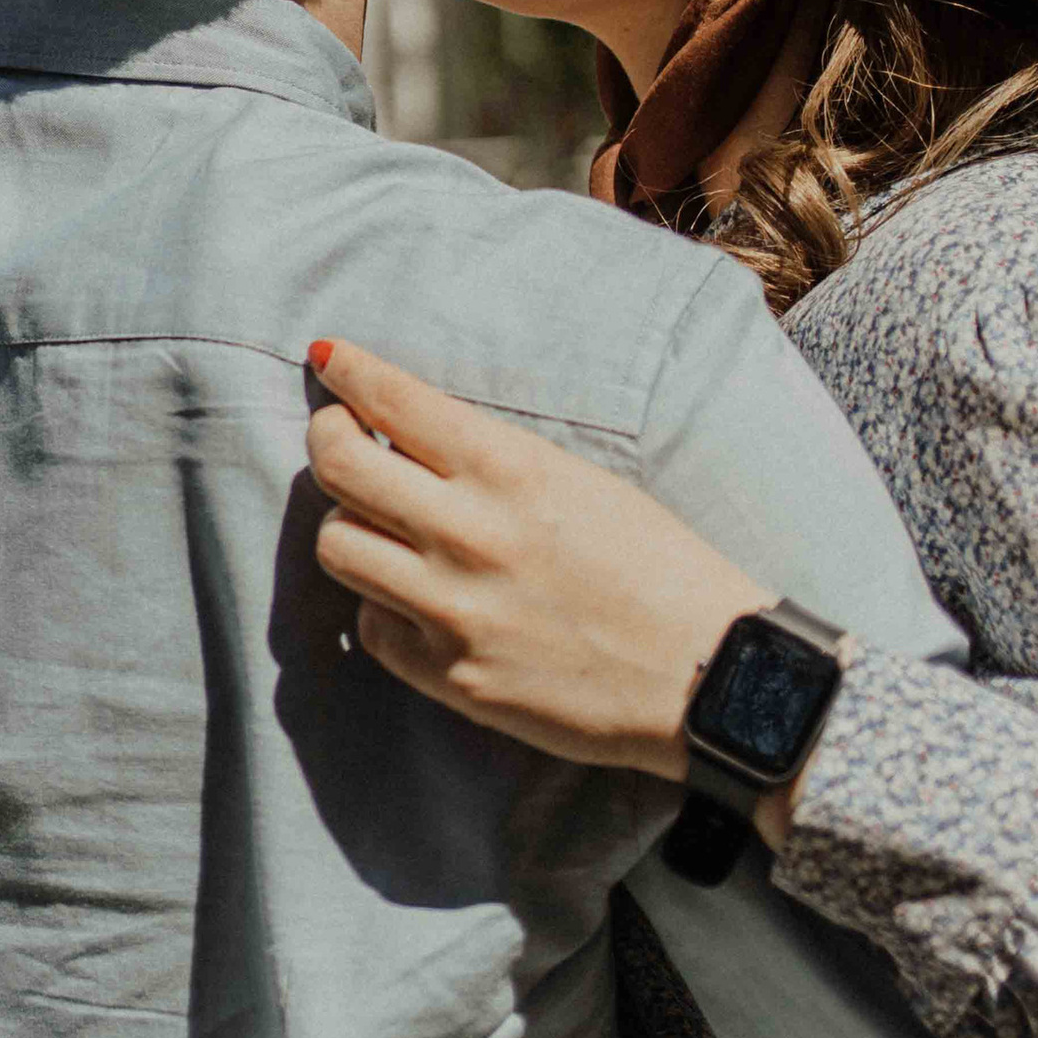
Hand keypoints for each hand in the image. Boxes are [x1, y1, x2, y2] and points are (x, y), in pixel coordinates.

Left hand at [304, 338, 762, 784]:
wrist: (709, 675)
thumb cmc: (658, 567)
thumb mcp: (580, 482)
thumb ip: (490, 461)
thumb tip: (408, 436)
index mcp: (510, 469)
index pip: (391, 400)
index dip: (346, 373)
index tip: (328, 361)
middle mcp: (470, 533)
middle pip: (336, 466)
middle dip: (328, 441)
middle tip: (340, 442)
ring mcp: (454, 609)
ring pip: (336, 546)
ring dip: (351, 528)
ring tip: (382, 528)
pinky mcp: (452, 677)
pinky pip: (372, 626)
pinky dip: (385, 608)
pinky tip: (419, 601)